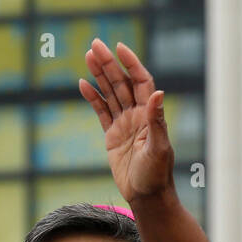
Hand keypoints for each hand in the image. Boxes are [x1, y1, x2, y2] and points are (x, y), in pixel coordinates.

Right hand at [79, 39, 174, 204]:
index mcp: (150, 115)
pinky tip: (83, 84)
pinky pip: (101, 112)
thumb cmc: (156, 174)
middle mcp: (137, 115)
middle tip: (94, 45)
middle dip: (109, 64)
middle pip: (122, 83)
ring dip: (100, 75)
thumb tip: (158, 93)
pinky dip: (93, 98)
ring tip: (88, 56)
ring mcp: (124, 124)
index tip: (119, 48)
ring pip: (110, 94)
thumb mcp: (158, 147)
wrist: (146, 196)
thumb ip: (156, 120)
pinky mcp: (112, 136)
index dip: (132, 64)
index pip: (141, 81)